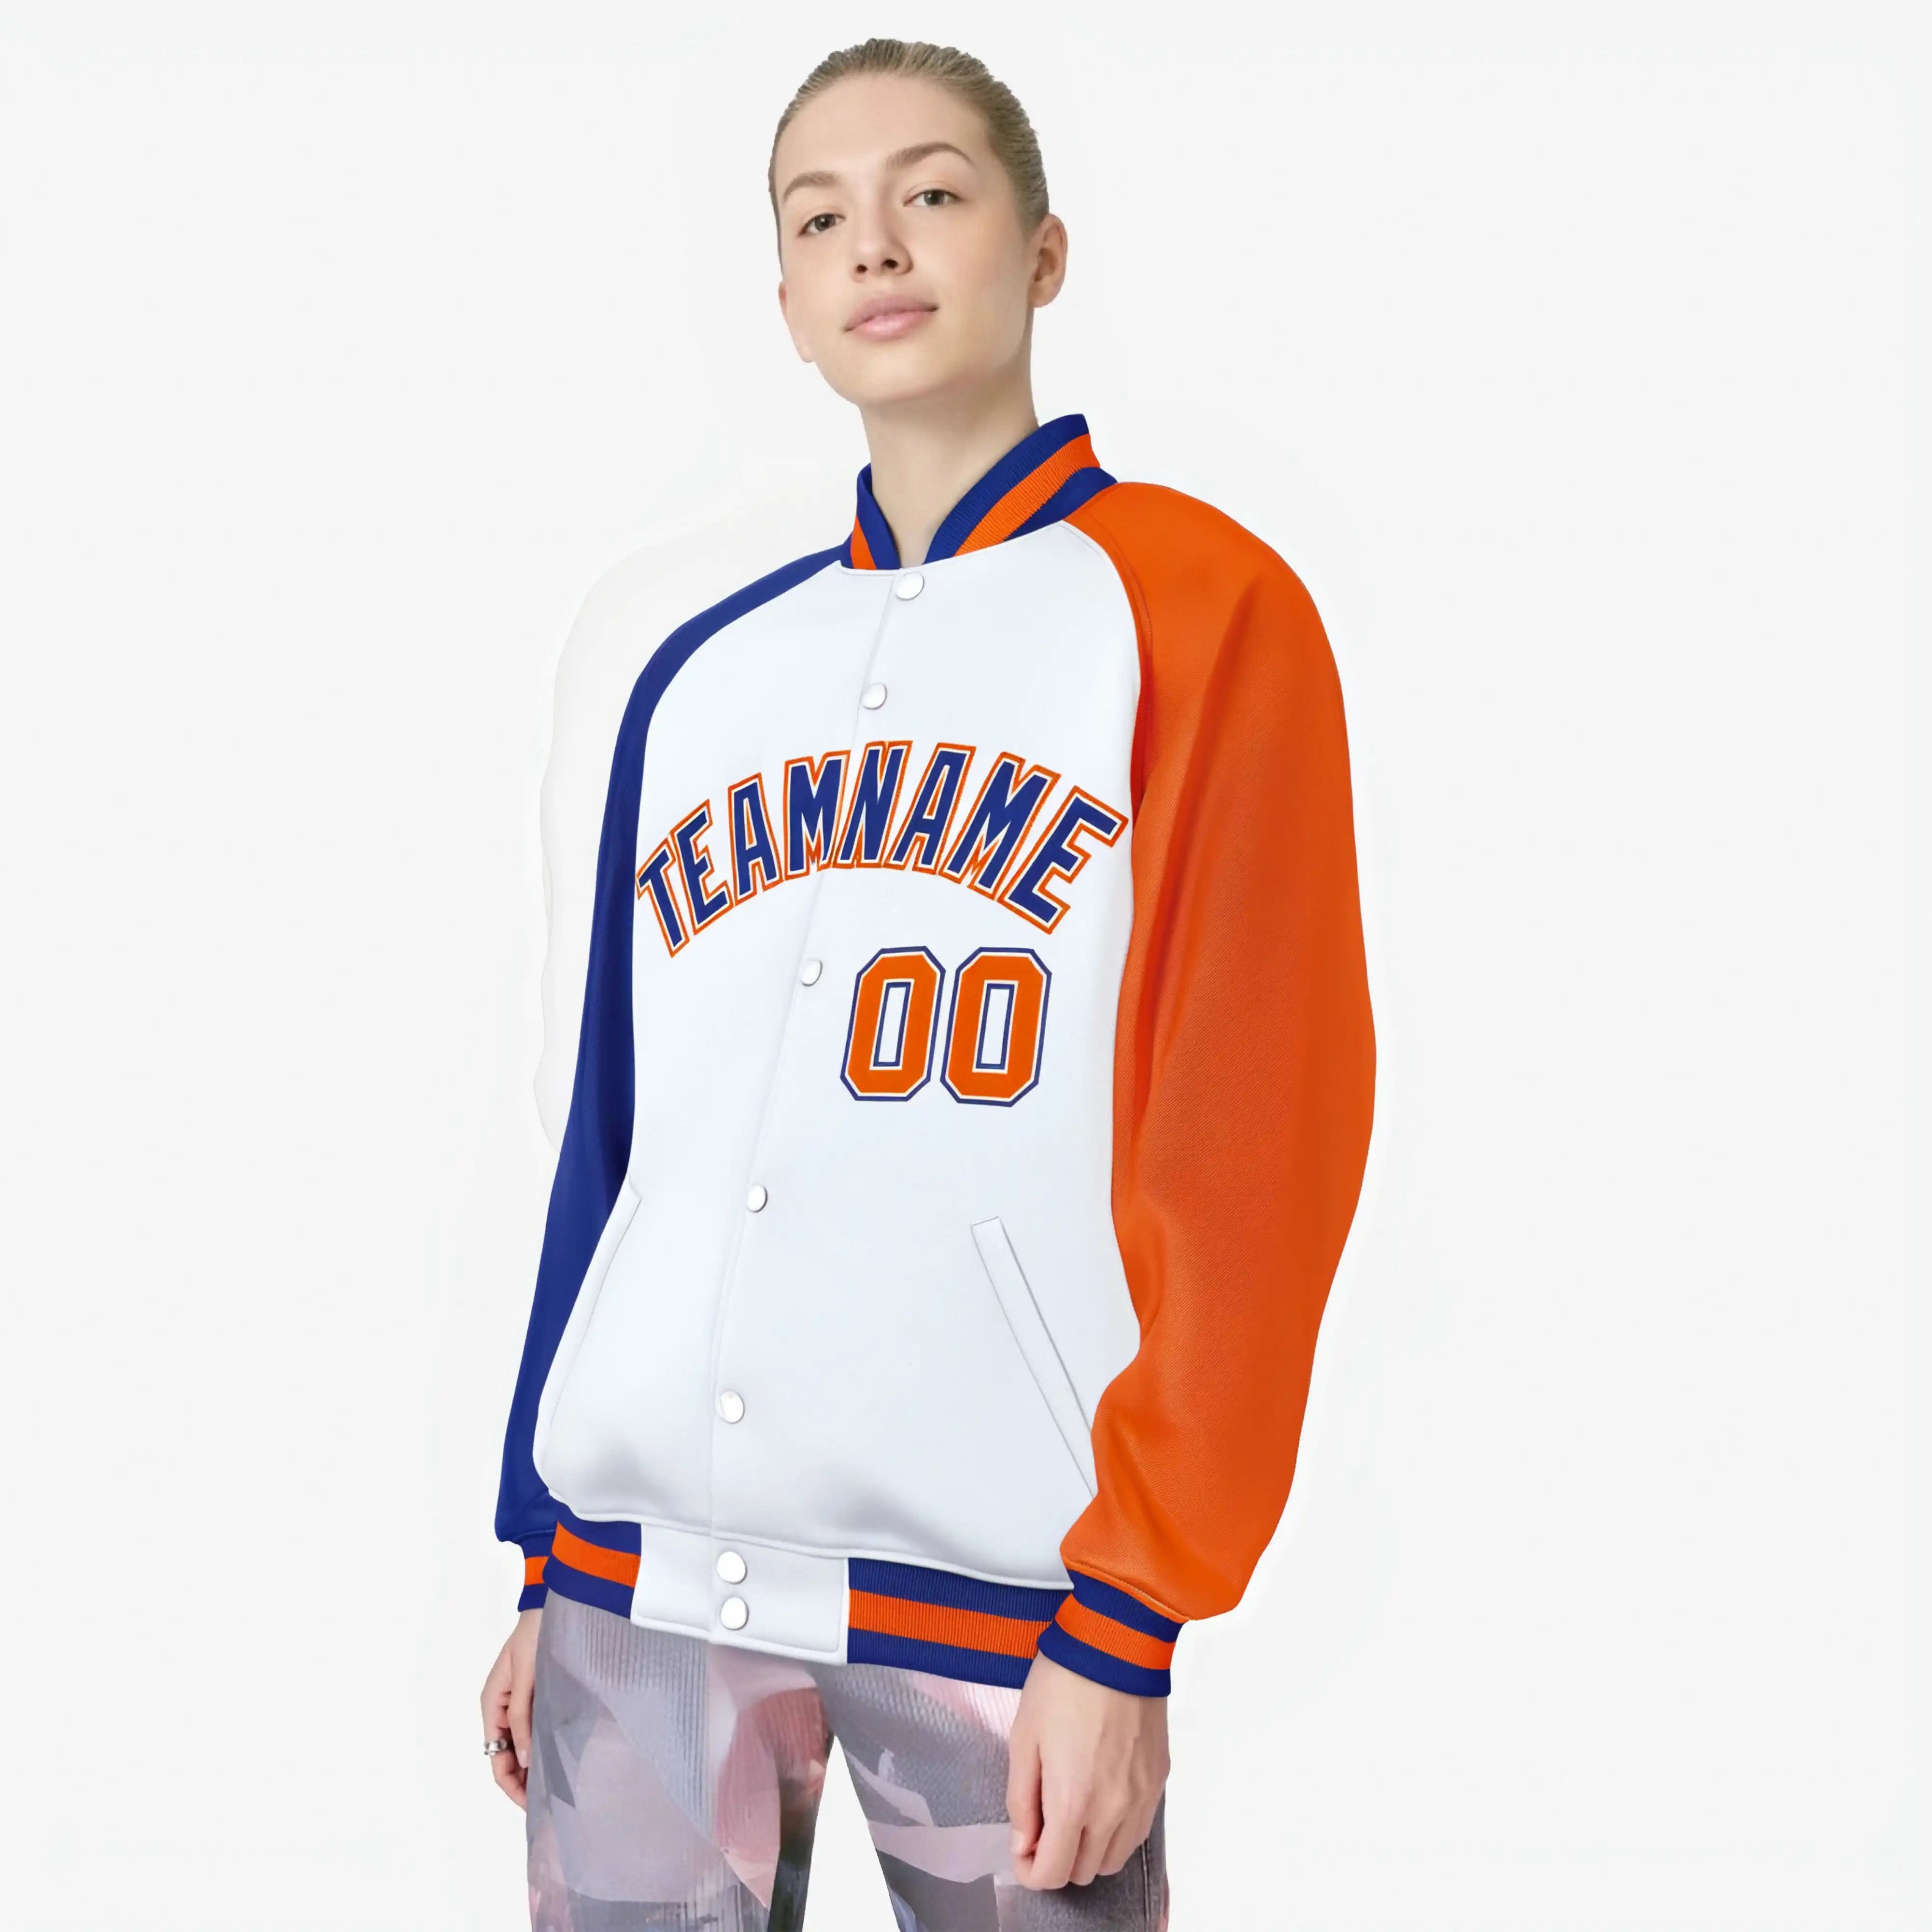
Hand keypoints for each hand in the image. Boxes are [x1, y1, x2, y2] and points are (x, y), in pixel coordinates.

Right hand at [480, 1607, 542, 1807]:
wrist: (548, 1607)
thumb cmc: (535, 1637)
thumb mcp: (526, 1678)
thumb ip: (523, 1718)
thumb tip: (525, 1760)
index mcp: (492, 1706)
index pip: (497, 1760)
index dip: (512, 1786)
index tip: (532, 1806)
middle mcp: (501, 1710)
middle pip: (507, 1758)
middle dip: (523, 1782)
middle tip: (549, 1804)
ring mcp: (517, 1704)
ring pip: (521, 1747)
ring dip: (533, 1767)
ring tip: (556, 1787)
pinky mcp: (534, 1697)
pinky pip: (533, 1730)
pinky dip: (541, 1746)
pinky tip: (558, 1756)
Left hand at [1006, 1648, 1169, 1887]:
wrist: (1116, 1643)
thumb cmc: (1063, 1683)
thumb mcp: (1024, 1738)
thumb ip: (1021, 1800)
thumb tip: (1023, 1842)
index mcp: (1073, 1801)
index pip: (1053, 1873)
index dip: (1031, 1872)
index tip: (1023, 1851)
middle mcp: (1113, 1810)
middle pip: (1085, 1872)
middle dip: (1058, 1860)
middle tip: (1043, 1827)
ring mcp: (1141, 1798)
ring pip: (1115, 1858)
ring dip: (1089, 1850)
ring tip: (1072, 1812)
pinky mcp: (1158, 1781)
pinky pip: (1138, 1830)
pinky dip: (1117, 1831)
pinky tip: (1101, 1799)